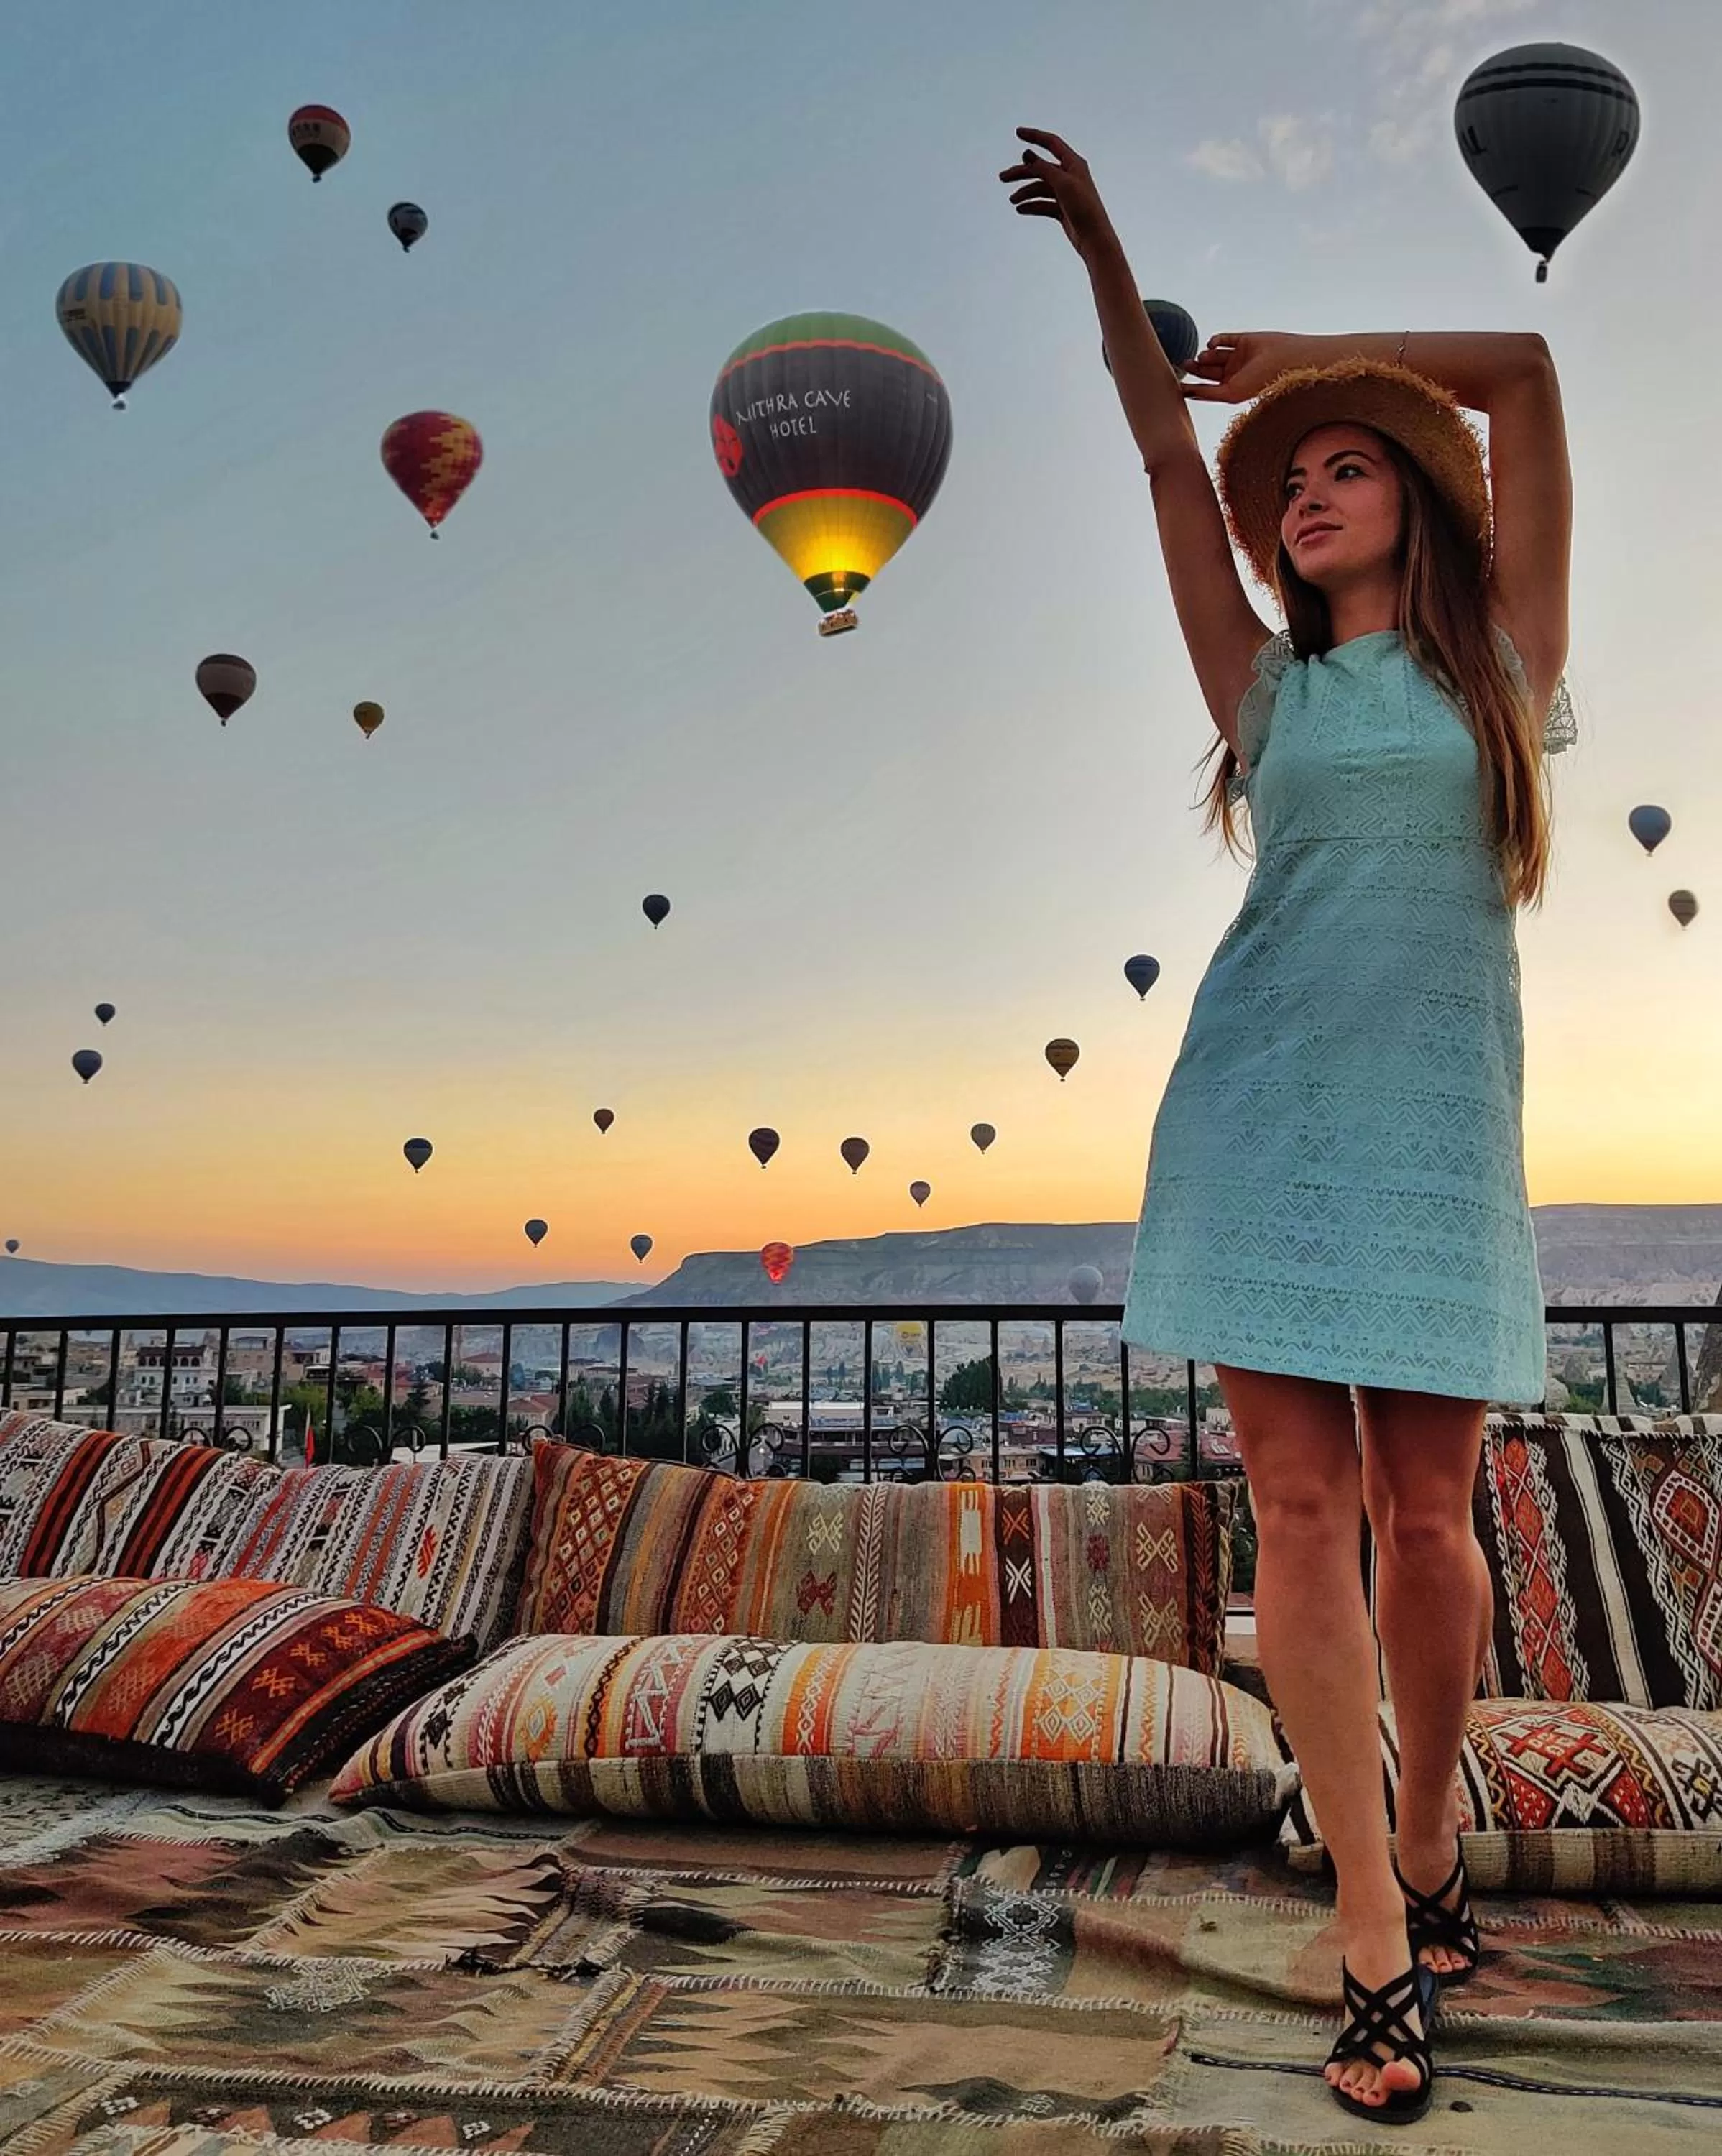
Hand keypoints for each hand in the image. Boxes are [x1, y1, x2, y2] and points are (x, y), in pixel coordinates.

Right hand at [998, 127, 1117, 257]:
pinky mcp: (1062, 210)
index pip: (1051, 143)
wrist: (1094, 238)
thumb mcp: (1062, 184)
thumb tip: (1026, 154)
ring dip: (1025, 192)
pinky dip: (1032, 206)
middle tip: (1002, 178)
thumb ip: (1043, 168)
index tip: (1018, 133)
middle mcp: (1069, 176)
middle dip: (1021, 172)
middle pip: (1040, 168)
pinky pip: (1043, 204)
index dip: (1035, 136)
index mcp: (1073, 164)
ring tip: (1012, 201)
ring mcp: (1065, 193)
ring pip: (1040, 187)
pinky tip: (1020, 209)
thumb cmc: (1084, 208)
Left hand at [1181, 332, 1309, 403]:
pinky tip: (1212, 344)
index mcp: (1230, 388)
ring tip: (1203, 357)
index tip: (1178, 383)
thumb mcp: (1230, 393)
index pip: (1206, 387)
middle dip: (1195, 367)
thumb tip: (1186, 393)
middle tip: (1185, 363)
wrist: (1283, 361)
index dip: (1192, 385)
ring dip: (1205, 355)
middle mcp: (1233, 373)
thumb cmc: (1258, 382)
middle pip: (1207, 370)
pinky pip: (1223, 339)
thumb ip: (1208, 394)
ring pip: (1213, 355)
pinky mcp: (1242, 340)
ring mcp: (1238, 356)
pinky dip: (1215, 340)